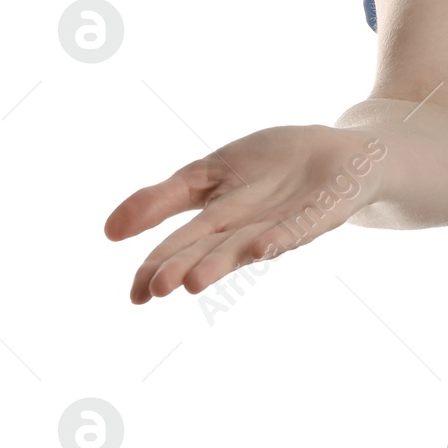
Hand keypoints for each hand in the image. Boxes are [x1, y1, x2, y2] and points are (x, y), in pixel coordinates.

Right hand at [104, 124, 385, 303]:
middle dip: (187, 267)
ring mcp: (284, 223)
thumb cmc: (272, 164)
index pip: (182, 246)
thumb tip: (108, 231)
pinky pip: (301, 227)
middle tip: (160, 289)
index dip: (158, 267)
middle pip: (212, 250)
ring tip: (195, 281)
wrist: (339, 152)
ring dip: (224, 262)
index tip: (136, 296)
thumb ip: (163, 198)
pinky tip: (261, 247)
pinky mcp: (320, 213)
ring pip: (249, 245)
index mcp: (219, 221)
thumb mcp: (210, 172)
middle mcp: (248, 230)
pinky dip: (281, 237)